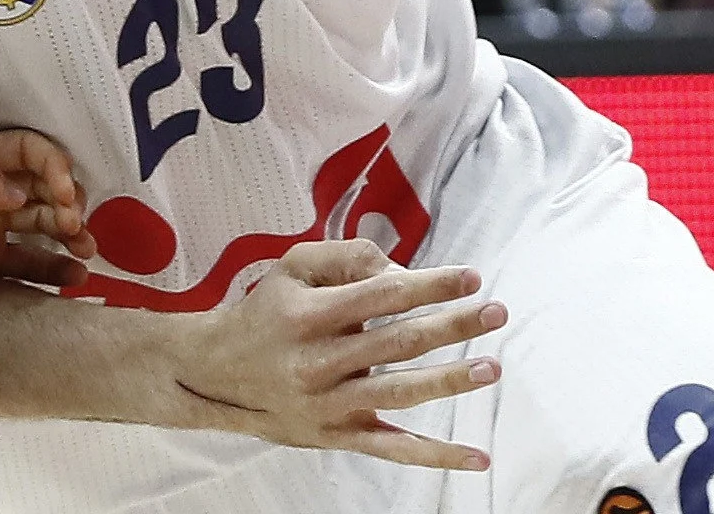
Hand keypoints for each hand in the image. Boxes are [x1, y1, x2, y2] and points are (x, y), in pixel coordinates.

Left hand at [0, 129, 90, 327]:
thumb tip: (22, 192)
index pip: (31, 150)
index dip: (56, 165)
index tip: (64, 194)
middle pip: (46, 186)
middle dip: (70, 200)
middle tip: (73, 224)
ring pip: (46, 224)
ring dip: (73, 232)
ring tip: (86, 249)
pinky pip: (31, 264)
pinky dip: (57, 268)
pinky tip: (74, 277)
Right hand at [153, 238, 505, 469]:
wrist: (217, 374)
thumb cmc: (267, 312)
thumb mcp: (296, 267)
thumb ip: (349, 256)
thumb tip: (403, 270)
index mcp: (311, 315)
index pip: (383, 295)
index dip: (430, 285)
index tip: (470, 278)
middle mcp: (320, 363)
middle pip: (398, 343)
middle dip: (452, 326)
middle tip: (496, 312)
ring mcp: (330, 405)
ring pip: (399, 394)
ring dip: (449, 381)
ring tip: (491, 367)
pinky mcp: (338, 435)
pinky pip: (393, 448)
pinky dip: (437, 456)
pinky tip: (476, 457)